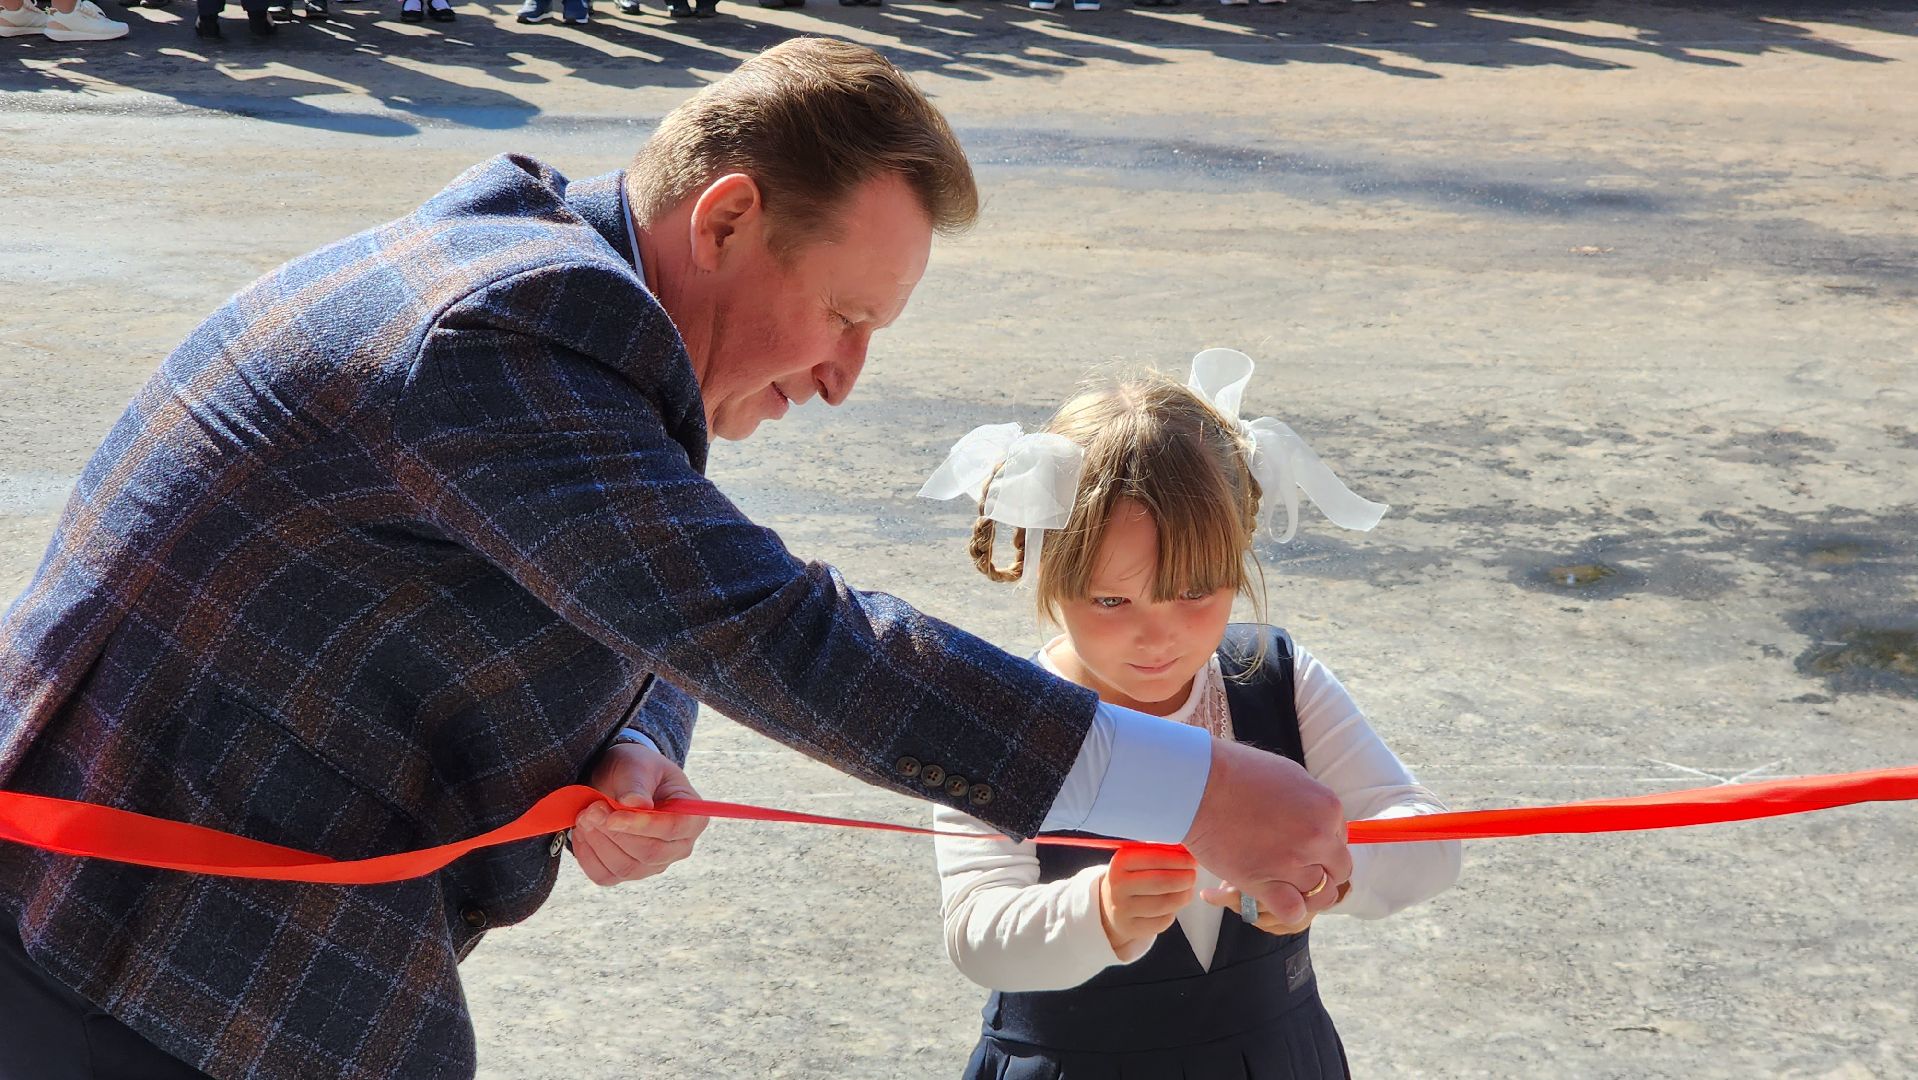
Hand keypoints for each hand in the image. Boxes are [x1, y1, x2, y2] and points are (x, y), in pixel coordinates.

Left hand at [570, 742, 709, 886]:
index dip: (644, 825)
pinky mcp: (627, 873)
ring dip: (599, 842)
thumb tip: (636, 803)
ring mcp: (653, 864)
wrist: (618, 781)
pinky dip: (588, 855)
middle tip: (592, 809)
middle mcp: (678, 847)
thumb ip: (637, 783)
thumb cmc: (636, 770)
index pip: (675, 829)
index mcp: (692, 817)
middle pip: (650, 853)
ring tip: (586, 815)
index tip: (614, 816)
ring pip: (626, 867)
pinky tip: (584, 831)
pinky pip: (605, 875)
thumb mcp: (637, 765)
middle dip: (616, 833)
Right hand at [1098, 845, 1197, 954]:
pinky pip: (1162, 921)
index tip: (1192, 859)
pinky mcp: (1131, 928)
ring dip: (1183, 895)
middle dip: (1184, 878)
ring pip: (1164, 904)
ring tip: (1188, 888)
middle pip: (1161, 882)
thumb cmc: (1134, 875)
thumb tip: (1187, 849)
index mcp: (1120, 862)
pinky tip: (1174, 903)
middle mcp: (1118, 885)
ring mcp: (1122, 909)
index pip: (1155, 857)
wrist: (1111, 902)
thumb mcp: (1138, 858)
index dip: (1178, 859)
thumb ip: (1160, 851)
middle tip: (1193, 874)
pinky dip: (1174, 912)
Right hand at [1181, 738, 1351, 928]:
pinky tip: (1274, 897)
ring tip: (1282, 882)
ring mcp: (1294, 862)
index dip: (1320, 846)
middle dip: (1319, 870)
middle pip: (1338, 870)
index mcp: (1327, 808)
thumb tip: (1318, 823)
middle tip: (1292, 866)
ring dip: (1303, 891)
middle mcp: (1318, 837)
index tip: (1298, 844)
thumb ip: (1310, 804)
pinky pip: (1294, 911)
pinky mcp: (1267, 883)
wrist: (1198, 786)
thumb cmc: (1237, 774)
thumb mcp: (1289, 777)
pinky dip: (1288, 909)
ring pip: (1319, 893)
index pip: (1339, 841)